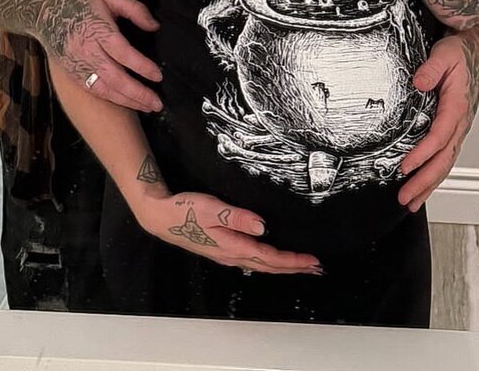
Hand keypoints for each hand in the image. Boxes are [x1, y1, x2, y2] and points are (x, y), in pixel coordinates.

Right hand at [38, 0, 163, 112]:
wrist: (44, 12)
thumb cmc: (81, 2)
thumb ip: (135, 10)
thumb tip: (155, 27)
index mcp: (98, 30)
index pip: (123, 53)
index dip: (141, 66)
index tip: (158, 76)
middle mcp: (87, 50)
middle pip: (115, 77)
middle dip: (138, 93)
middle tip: (157, 103)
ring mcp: (77, 64)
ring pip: (104, 89)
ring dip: (127, 101)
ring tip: (147, 107)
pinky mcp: (72, 73)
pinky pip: (93, 90)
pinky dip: (111, 99)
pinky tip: (126, 102)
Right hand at [137, 191, 323, 275]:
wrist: (162, 217)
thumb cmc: (186, 210)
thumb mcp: (213, 209)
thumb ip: (238, 218)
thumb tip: (264, 228)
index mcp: (233, 246)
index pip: (270, 257)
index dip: (292, 260)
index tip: (312, 261)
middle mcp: (232, 255)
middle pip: (269, 266)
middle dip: (294, 267)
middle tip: (316, 269)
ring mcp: (227, 255)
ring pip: (262, 265)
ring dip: (283, 266)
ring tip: (301, 266)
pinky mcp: (222, 250)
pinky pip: (252, 261)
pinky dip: (269, 262)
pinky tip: (271, 260)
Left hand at [398, 23, 478, 211]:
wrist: (473, 49)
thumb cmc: (459, 52)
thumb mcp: (444, 54)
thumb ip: (431, 68)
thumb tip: (418, 82)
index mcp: (457, 107)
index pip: (439, 137)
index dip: (422, 154)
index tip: (405, 167)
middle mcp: (460, 122)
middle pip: (443, 159)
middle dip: (425, 181)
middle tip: (406, 197)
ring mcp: (458, 128)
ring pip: (445, 163)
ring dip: (429, 184)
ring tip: (412, 200)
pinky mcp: (453, 128)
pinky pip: (445, 156)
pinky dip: (434, 174)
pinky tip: (423, 184)